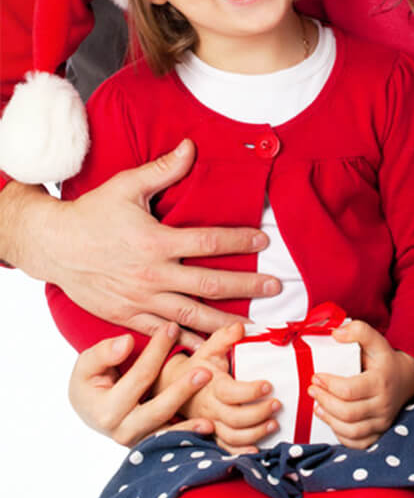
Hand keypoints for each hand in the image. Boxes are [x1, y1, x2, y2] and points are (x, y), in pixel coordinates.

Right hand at [39, 142, 280, 337]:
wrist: (54, 246)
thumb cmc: (92, 213)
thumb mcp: (126, 185)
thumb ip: (163, 169)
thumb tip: (191, 146)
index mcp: (156, 241)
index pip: (209, 240)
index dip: (239, 240)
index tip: (264, 241)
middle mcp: (152, 274)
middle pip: (209, 284)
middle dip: (246, 287)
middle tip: (275, 289)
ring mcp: (141, 300)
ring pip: (191, 316)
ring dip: (225, 323)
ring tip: (253, 328)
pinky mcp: (128, 317)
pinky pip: (164, 333)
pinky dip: (187, 343)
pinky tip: (209, 351)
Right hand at [68, 324, 213, 445]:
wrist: (92, 411)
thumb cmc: (91, 383)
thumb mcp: (87, 365)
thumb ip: (103, 353)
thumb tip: (127, 342)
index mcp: (105, 411)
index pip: (139, 377)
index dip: (156, 351)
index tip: (173, 328)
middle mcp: (122, 431)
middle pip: (157, 410)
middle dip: (181, 390)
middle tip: (205, 372)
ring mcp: (138, 443)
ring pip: (167, 432)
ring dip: (190, 424)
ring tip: (211, 416)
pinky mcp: (151, 448)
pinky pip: (172, 444)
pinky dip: (190, 438)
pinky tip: (209, 429)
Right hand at [177, 322, 280, 452]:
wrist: (173, 388)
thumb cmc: (197, 367)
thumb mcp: (208, 349)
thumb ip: (224, 337)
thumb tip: (240, 327)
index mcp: (211, 387)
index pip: (231, 393)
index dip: (250, 392)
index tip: (268, 385)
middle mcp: (210, 409)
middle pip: (235, 419)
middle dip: (259, 413)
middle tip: (277, 404)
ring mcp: (210, 424)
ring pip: (232, 437)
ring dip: (256, 433)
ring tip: (274, 424)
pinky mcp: (212, 435)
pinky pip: (226, 448)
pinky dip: (242, 451)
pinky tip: (258, 450)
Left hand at [308, 321, 413, 449]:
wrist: (406, 378)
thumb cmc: (385, 360)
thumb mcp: (375, 340)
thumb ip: (358, 331)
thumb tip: (336, 333)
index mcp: (381, 382)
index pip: (349, 390)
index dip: (328, 385)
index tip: (316, 376)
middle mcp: (384, 405)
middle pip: (347, 413)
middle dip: (325, 402)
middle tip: (312, 390)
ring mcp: (383, 422)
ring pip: (351, 431)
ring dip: (329, 420)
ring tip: (317, 406)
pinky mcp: (380, 432)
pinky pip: (358, 443)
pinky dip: (341, 435)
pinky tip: (331, 420)